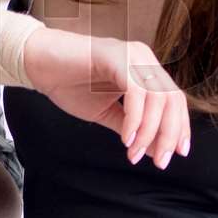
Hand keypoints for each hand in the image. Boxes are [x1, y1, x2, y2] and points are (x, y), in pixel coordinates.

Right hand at [21, 28, 191, 167]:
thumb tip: (155, 150)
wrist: (38, 64)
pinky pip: (135, 92)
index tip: (178, 153)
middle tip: (160, 162)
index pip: (174, 100)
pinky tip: (126, 138)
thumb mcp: (105, 112)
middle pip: (171, 99)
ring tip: (134, 153)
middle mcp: (142, 58)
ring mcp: (130, 55)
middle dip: (168, 134)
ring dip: (149, 131)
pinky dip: (135, 119)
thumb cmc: (69, 84)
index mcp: (144, 69)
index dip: (180, 127)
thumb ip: (132, 128)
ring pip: (157, 97)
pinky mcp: (115, 56)